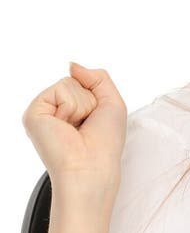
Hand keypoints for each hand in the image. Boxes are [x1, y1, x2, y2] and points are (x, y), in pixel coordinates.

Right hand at [22, 62, 127, 187]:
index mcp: (70, 112)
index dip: (97, 99)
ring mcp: (43, 112)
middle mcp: (54, 112)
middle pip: (76, 81)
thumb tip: (72, 65)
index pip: (83, 83)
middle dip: (90, 101)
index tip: (95, 122)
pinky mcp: (34, 114)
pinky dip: (71, 106)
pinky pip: (61, 89)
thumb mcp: (112, 102)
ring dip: (82, 105)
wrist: (92, 167)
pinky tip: (66, 126)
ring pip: (69, 83)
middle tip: (86, 126)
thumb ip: (97, 77)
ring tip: (77, 128)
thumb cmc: (105, 144)